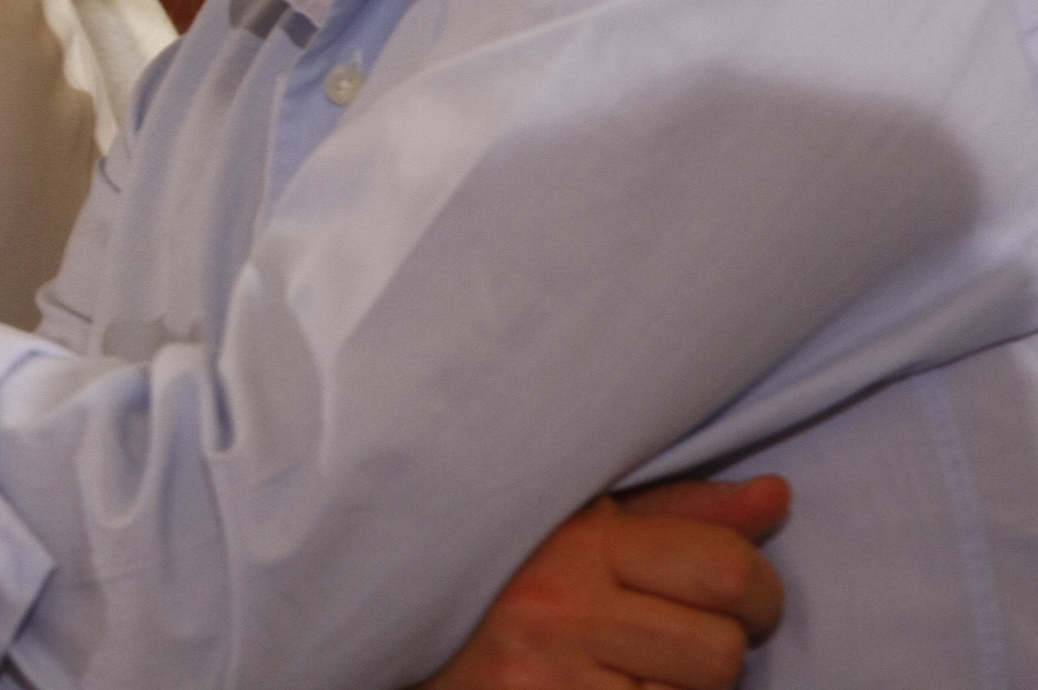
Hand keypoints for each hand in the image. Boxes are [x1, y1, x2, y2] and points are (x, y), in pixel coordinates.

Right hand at [421, 476, 788, 689]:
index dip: (756, 591)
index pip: (725, 570)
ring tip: (626, 668)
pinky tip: (608, 687)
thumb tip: (775, 498)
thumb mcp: (578, 522)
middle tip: (672, 639)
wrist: (394, 628)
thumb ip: (677, 514)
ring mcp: (549, 680)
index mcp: (576, 539)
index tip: (737, 596)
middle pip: (719, 652)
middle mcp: (560, 608)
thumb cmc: (502, 572)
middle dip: (715, 651)